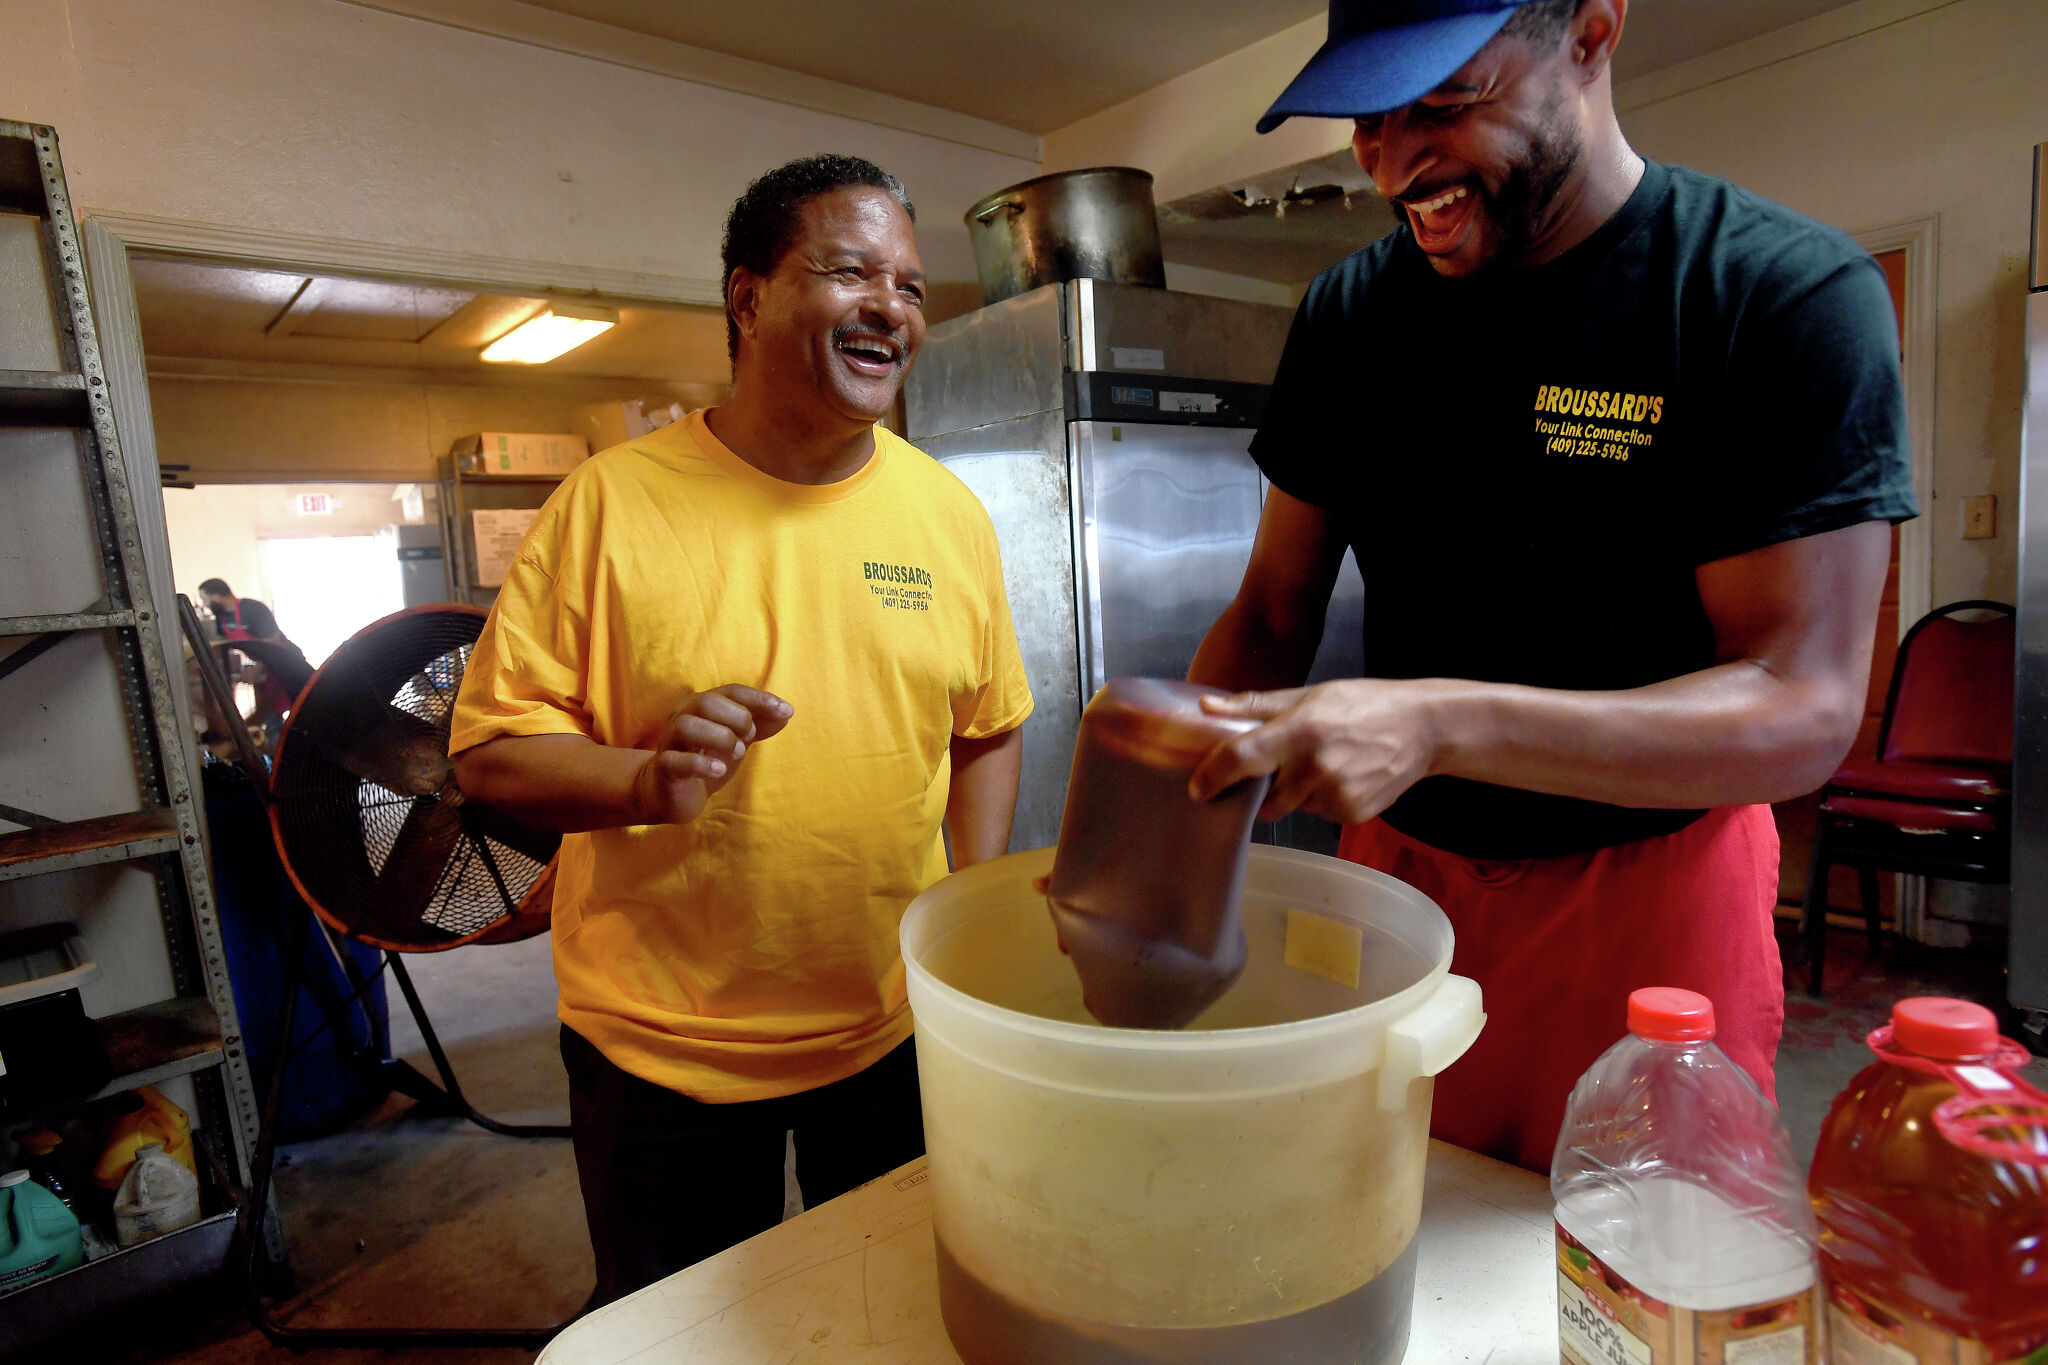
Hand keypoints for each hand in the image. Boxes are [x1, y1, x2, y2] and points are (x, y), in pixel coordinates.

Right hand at [631, 684, 791, 824]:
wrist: (671, 793)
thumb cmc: (705, 758)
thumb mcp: (736, 739)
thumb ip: (759, 725)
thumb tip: (786, 713)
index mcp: (701, 706)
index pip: (732, 691)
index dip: (760, 699)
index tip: (787, 711)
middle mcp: (683, 717)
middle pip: (707, 702)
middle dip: (737, 718)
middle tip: (750, 738)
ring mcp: (670, 742)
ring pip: (687, 726)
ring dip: (720, 737)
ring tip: (738, 752)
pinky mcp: (664, 769)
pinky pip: (675, 760)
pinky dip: (700, 763)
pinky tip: (719, 769)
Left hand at [1187, 679, 1440, 825]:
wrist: (1423, 728)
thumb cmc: (1363, 704)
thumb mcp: (1310, 695)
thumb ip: (1257, 706)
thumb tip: (1207, 708)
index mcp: (1301, 730)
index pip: (1241, 757)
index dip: (1213, 776)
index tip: (1197, 788)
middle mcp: (1315, 767)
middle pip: (1263, 796)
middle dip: (1264, 787)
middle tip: (1283, 765)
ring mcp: (1335, 795)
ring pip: (1291, 807)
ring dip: (1295, 793)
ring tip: (1323, 764)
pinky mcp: (1351, 814)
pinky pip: (1317, 814)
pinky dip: (1320, 800)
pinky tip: (1342, 776)